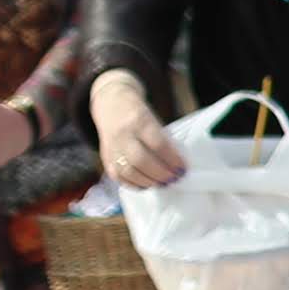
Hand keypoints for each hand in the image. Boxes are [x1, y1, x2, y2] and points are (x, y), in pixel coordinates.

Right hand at [91, 75, 187, 189]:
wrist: (111, 104)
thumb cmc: (140, 114)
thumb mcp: (154, 118)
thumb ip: (163, 138)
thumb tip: (177, 164)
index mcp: (139, 121)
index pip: (158, 144)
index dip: (172, 160)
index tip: (183, 168)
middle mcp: (123, 135)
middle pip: (141, 160)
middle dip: (161, 174)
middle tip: (174, 178)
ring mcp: (111, 147)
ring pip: (128, 171)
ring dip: (149, 181)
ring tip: (163, 183)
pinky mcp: (105, 157)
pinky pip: (118, 176)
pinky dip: (134, 184)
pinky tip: (147, 185)